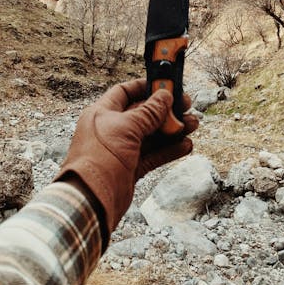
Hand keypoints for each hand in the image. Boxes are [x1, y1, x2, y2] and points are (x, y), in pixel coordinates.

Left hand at [54, 78, 197, 239]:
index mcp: (102, 113)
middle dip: (166, 110)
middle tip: (187, 105)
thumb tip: (165, 96)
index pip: (125, 92)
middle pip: (143, 114)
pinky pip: (154, 155)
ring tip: (193, 125)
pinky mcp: (130, 168)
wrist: (90, 201)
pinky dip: (169, 150)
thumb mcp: (126, 128)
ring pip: (152, 135)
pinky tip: (186, 146)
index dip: (146, 87)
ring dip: (173, 130)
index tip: (166, 84)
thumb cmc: (99, 159)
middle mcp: (112, 129)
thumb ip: (148, 112)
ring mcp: (121, 149)